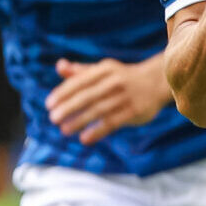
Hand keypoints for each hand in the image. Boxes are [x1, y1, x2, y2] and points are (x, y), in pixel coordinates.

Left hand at [48, 56, 170, 143]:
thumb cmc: (123, 77)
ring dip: (80, 120)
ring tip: (64, 130)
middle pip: (88, 95)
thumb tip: (60, 66)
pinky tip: (85, 138)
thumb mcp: (104, 71)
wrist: (157, 82)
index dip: (63, 93)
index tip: (49, 104)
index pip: (80, 81)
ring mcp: (126, 96)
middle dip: (68, 107)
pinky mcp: (135, 110)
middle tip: (53, 118)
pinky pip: (114, 122)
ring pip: (99, 110)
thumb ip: (81, 71)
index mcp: (105, 69)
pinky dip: (98, 131)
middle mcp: (116, 81)